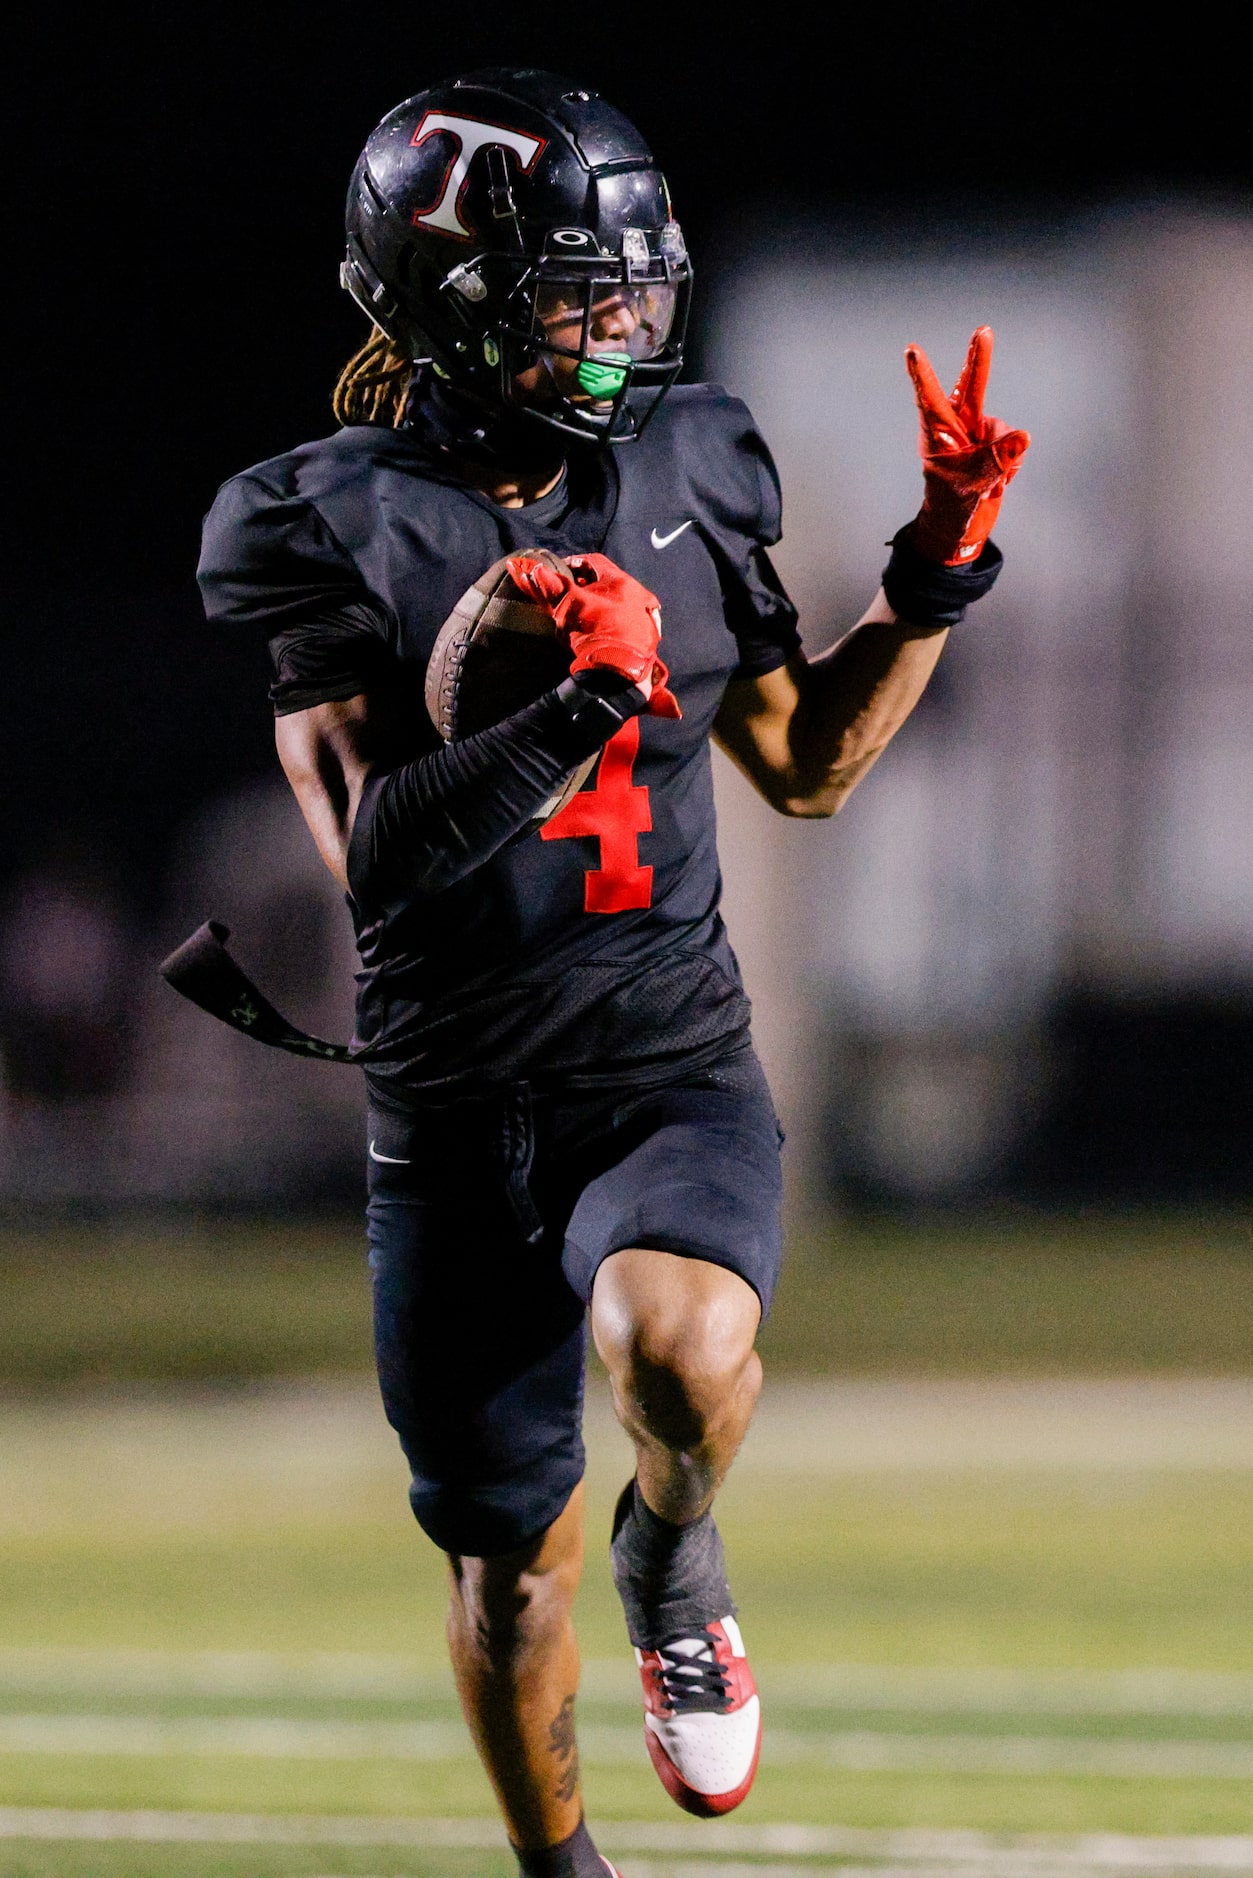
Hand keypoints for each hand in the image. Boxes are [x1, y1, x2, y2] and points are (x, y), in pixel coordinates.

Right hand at [508, 552, 681, 719]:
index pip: (594, 562)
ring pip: (617, 604)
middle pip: (607, 584)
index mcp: (622, 582)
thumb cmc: (593, 633)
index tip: (559, 571)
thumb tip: (519, 566)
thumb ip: (546, 586)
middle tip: (568, 595)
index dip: (573, 564)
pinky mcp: (646, 641)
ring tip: (579, 616)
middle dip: (587, 587)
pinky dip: (610, 624)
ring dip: (599, 606)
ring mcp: (645, 619)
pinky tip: (596, 634)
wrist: (618, 673)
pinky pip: (625, 625)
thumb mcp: (566, 607)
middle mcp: (639, 596)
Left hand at [904, 326, 1029, 564]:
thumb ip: (996, 461)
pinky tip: (997, 479)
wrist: (963, 525)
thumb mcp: (971, 484)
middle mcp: (957, 426)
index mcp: (937, 433)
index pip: (929, 399)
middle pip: (971, 387)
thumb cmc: (952, 504)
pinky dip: (1011, 466)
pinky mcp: (996, 443)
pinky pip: (1015, 446)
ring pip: (1003, 431)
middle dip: (979, 360)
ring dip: (1002, 458)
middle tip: (983, 330)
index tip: (910, 350)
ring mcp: (978, 432)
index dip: (921, 374)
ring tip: (988, 481)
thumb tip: (1022, 438)